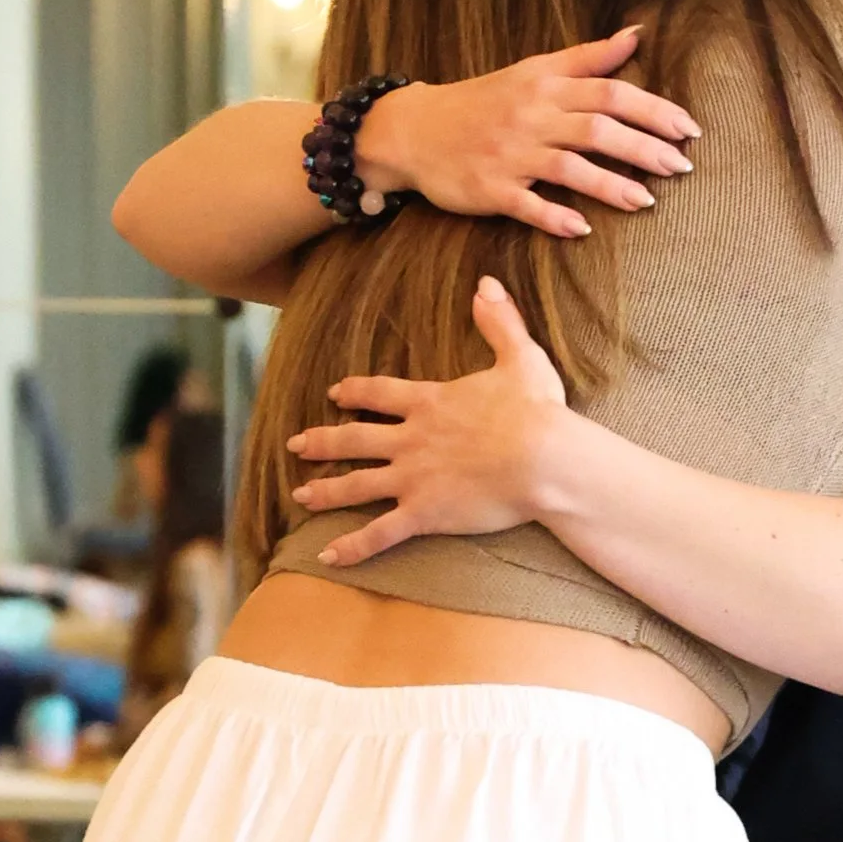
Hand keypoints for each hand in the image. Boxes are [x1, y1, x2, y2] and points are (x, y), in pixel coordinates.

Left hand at [291, 279, 567, 563]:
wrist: (545, 459)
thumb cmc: (537, 411)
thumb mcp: (520, 357)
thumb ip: (499, 321)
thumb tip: (486, 284)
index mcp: (429, 402)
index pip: (378, 393)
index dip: (354, 392)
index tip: (335, 393)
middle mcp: (411, 439)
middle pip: (354, 438)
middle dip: (323, 441)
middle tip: (297, 444)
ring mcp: (413, 478)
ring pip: (357, 484)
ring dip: (326, 490)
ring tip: (300, 495)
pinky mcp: (424, 514)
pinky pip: (380, 534)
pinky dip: (352, 547)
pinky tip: (327, 557)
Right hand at [362, 30, 699, 239]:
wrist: (416, 130)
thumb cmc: (484, 102)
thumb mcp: (533, 72)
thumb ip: (586, 58)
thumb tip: (636, 35)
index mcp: (545, 87)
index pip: (610, 91)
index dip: (653, 110)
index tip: (688, 129)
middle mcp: (531, 117)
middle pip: (596, 127)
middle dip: (643, 147)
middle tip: (681, 166)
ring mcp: (510, 154)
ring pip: (567, 167)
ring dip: (610, 185)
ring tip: (647, 201)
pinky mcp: (490, 189)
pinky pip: (527, 205)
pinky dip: (555, 217)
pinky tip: (584, 229)